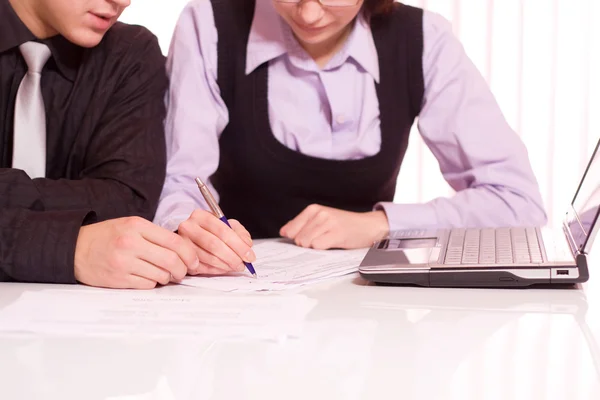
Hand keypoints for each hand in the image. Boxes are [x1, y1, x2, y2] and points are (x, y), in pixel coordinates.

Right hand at [74, 217, 198, 288]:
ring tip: (162, 273)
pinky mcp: (118, 279)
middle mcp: (131, 243)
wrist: (74, 249)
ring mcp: (124, 262)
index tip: (194, 261)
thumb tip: (185, 252)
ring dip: (167, 277)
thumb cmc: (107, 237)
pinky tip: (147, 277)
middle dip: (183, 269)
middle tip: (182, 272)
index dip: (190, 254)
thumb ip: (155, 235)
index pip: (175, 241)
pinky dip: (152, 283)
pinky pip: (147, 285)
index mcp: (137, 226)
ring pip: (161, 275)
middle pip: (172, 260)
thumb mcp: (131, 225)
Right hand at [177, 209, 255, 275]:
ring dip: (226, 265)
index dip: (238, 244)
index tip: (249, 255)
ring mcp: (183, 244)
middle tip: (243, 264)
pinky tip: (224, 268)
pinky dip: (216, 270)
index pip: (222, 230)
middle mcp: (188, 228)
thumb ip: (239, 232)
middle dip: (233, 257)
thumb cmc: (212, 231)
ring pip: (208, 257)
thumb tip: (247, 245)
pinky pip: (202, 267)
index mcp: (200, 216)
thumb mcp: (227, 225)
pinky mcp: (182, 258)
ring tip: (235, 266)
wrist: (192, 236)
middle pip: (214, 244)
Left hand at [280, 204, 388, 249]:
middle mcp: (319, 213)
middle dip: (306, 244)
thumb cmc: (343, 225)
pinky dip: (323, 249)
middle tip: (321, 240)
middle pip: (297, 239)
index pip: (289, 230)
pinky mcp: (336, 233)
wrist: (368, 226)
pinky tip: (333, 243)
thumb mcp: (320, 220)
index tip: (303, 242)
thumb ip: (302, 225)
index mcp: (312, 209)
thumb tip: (284, 232)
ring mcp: (327, 222)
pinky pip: (318, 246)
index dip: (295, 240)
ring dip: (316, 247)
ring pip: (306, 243)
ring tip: (328, 241)